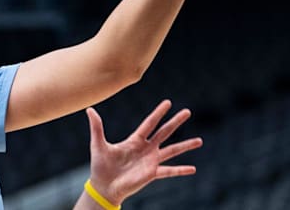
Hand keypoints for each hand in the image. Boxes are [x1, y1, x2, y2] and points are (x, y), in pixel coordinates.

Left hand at [85, 99, 202, 205]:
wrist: (104, 186)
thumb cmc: (100, 166)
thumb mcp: (98, 144)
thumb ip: (97, 127)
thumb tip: (89, 109)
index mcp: (134, 140)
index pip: (149, 123)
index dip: (158, 113)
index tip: (168, 102)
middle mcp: (145, 149)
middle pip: (164, 132)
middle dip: (175, 122)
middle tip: (187, 112)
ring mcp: (151, 161)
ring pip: (171, 150)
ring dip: (185, 145)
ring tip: (200, 140)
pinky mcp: (152, 174)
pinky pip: (169, 171)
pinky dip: (180, 170)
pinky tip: (193, 169)